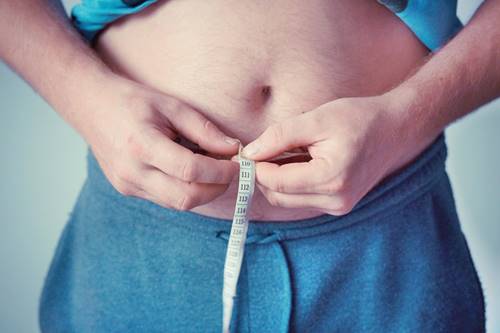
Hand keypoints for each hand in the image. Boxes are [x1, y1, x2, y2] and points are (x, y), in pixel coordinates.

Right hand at [77, 74, 239, 209]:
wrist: (90, 106)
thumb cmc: (132, 100)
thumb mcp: (172, 105)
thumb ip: (204, 129)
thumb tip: (233, 149)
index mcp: (141, 145)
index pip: (190, 171)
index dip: (221, 172)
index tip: (238, 163)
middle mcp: (132, 172)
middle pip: (186, 197)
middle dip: (216, 188)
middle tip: (231, 171)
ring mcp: (127, 185)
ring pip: (177, 204)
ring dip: (203, 192)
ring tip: (213, 170)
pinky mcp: (128, 190)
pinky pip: (166, 200)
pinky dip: (186, 191)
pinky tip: (192, 173)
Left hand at [241, 94, 439, 214]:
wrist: (395, 129)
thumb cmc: (359, 118)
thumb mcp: (316, 119)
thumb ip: (280, 137)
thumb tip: (250, 153)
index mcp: (331, 179)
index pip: (276, 182)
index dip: (256, 167)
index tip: (248, 150)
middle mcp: (335, 200)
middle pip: (279, 196)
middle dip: (264, 175)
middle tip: (261, 150)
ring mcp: (339, 206)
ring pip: (288, 200)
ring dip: (277, 179)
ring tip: (284, 152)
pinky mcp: (339, 205)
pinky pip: (303, 199)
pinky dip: (293, 183)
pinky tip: (299, 161)